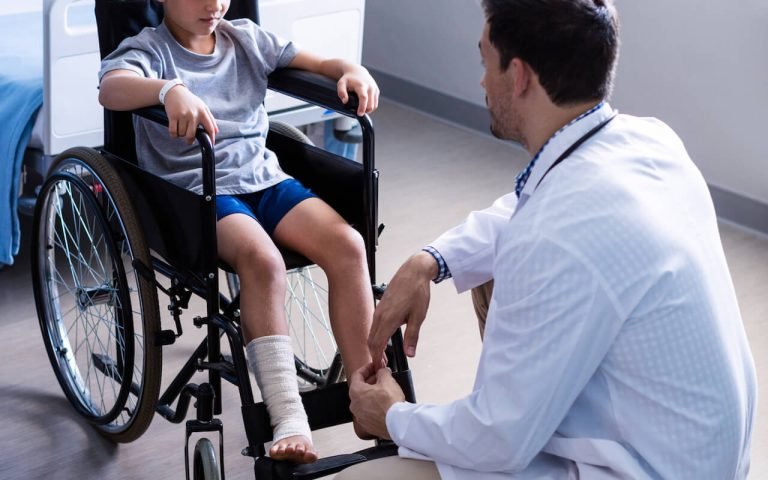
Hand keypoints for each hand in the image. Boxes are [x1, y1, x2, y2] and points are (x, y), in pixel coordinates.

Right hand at [163, 85, 218, 144]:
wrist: (175, 92)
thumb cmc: (190, 101)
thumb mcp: (203, 107)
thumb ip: (210, 119)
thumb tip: (216, 132)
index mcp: (202, 112)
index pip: (210, 128)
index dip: (211, 138)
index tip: (211, 144)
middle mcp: (193, 114)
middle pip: (191, 135)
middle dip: (189, 140)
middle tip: (189, 140)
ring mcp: (183, 115)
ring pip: (181, 134)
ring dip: (180, 134)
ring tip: (181, 129)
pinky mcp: (173, 116)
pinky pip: (173, 132)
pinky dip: (174, 134)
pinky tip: (175, 132)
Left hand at [337, 65, 379, 115]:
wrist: (357, 71)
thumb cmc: (348, 78)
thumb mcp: (341, 83)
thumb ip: (341, 92)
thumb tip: (345, 101)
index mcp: (361, 85)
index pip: (364, 98)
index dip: (362, 107)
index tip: (359, 114)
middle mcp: (370, 87)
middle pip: (371, 104)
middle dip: (365, 111)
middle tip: (359, 113)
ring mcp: (374, 89)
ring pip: (374, 105)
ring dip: (369, 109)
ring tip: (362, 109)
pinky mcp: (377, 91)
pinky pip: (375, 102)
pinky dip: (371, 106)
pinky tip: (365, 105)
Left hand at [348, 364, 405, 439]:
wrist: (397, 423)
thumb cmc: (390, 404)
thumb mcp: (388, 380)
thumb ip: (382, 372)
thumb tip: (382, 371)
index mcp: (356, 392)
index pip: (357, 375)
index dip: (366, 368)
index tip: (373, 367)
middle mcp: (354, 405)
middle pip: (360, 389)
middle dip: (370, 381)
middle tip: (380, 378)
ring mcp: (360, 417)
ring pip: (364, 402)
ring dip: (372, 395)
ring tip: (384, 391)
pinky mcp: (367, 425)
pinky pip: (368, 413)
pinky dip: (374, 407)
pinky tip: (384, 405)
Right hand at [368, 251, 437, 369]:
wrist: (414, 271)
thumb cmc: (417, 291)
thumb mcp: (419, 316)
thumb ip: (412, 336)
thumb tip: (410, 354)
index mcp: (388, 320)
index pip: (377, 345)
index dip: (376, 358)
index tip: (378, 367)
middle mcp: (380, 315)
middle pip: (371, 340)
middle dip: (374, 354)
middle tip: (381, 364)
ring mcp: (379, 309)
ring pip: (371, 332)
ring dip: (374, 344)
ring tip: (382, 354)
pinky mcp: (380, 305)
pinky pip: (374, 324)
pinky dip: (376, 334)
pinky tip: (384, 337)